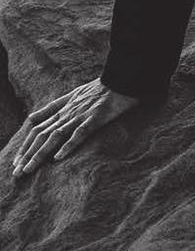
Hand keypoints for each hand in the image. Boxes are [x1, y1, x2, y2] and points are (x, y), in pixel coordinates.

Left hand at [10, 79, 141, 180]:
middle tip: (16, 173)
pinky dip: (68, 145)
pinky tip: (58, 158)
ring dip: (40, 153)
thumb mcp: (72, 95)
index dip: (25, 145)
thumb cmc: (99, 88)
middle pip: (42, 135)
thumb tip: (32, 117)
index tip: (17, 161)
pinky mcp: (95, 118)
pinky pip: (80, 133)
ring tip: (28, 169)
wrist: (120, 78)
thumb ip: (52, 107)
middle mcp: (67, 113)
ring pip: (55, 136)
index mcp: (62, 109)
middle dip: (27, 154)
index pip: (37, 129)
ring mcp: (80, 115)